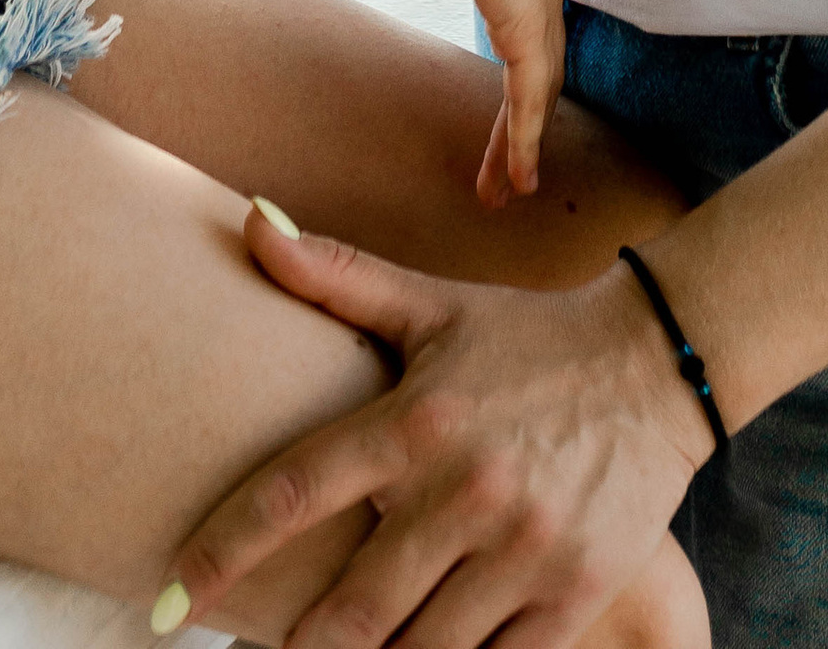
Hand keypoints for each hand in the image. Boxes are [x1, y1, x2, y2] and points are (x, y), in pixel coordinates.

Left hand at [164, 212, 710, 648]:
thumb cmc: (526, 338)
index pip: (297, 490)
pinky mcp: (572, 595)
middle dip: (302, 646)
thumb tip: (253, 220)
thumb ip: (340, 277)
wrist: (658, 362)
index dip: (223, 550)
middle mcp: (465, 488)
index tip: (169, 598)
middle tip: (278, 648)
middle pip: (350, 611)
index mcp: (417, 419)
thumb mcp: (434, 306)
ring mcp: (522, 548)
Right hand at [409, 0, 564, 205]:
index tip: (505, 109)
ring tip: (509, 190)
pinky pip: (531, 101)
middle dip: (522, 123)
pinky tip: (519, 178)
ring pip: (537, 95)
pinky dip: (527, 143)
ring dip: (521, 145)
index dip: (516, 75)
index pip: (525, 32)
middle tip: (509, 169)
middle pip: (538, 72)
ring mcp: (541, 8)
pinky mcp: (530, 29)